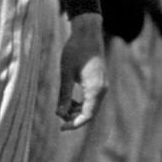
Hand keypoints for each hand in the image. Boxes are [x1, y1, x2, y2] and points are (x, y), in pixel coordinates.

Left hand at [57, 12, 106, 129]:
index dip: (74, 124)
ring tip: (62, 107)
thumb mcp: (66, 74)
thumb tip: (60, 114)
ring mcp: (102, 85)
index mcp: (95, 89)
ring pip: (91, 106)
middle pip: (90, 113)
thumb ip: (64, 95)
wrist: (87, 33)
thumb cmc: (75, 51)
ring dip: (77, 110)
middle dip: (74, 118)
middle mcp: (102, 89)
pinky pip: (92, 98)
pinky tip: (69, 100)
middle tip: (58, 115)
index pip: (87, 115)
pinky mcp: (99, 81)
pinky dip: (81, 102)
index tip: (61, 128)